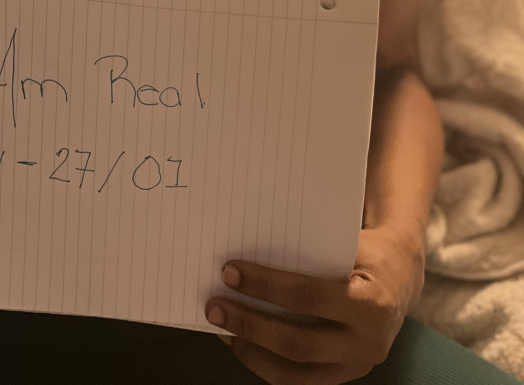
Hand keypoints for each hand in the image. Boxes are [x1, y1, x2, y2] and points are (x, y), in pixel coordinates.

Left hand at [204, 226, 424, 383]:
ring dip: (251, 351)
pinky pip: (299, 381)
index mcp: (370, 304)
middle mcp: (367, 343)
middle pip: (297, 343)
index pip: (308, 297)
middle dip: (249, 325)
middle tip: (214, 306)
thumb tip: (245, 252)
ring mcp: (357, 367)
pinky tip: (242, 343)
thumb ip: (306, 252)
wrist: (401, 277)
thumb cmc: (365, 252)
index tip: (229, 271)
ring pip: (294, 373)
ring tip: (221, 328)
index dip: (265, 285)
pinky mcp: (345, 376)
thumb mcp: (347, 244)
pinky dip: (266, 363)